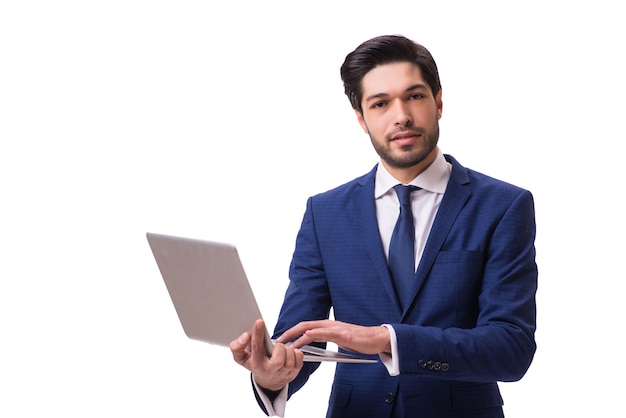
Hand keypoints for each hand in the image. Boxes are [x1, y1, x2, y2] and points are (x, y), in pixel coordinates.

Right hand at [230, 319, 303, 391]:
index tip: (259, 321)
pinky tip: (288, 356)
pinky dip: (295, 352)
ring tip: (280, 353)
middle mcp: (270, 369)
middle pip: (279, 349)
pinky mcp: (294, 371)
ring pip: (290, 352)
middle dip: (278, 345)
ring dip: (286, 349)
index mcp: (256, 364)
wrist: (269, 383)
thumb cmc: (256, 364)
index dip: (258, 333)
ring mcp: (284, 372)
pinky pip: (298, 355)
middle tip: (274, 348)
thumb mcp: (242, 358)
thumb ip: (237, 347)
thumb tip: (245, 336)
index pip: (256, 347)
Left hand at [275, 320, 390, 354]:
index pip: (305, 326)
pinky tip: (305, 337)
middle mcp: (329, 324)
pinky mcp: (342, 335)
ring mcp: (335, 328)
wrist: (376, 338)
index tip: (280, 338)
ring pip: (311, 328)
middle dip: (289, 332)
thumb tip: (312, 341)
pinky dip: (312, 335)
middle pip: (304, 325)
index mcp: (327, 326)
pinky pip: (324, 333)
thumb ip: (325, 338)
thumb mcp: (338, 339)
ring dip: (296, 335)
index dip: (291, 331)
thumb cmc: (358, 340)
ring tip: (285, 344)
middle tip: (276, 340)